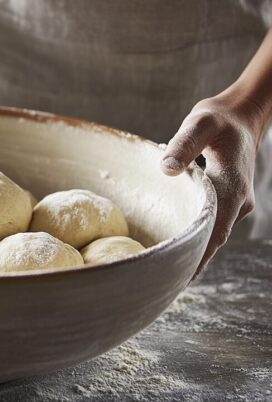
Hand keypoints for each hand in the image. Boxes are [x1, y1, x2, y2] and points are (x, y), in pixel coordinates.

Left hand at [160, 94, 265, 276]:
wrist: (241, 115)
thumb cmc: (218, 118)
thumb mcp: (199, 123)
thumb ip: (183, 145)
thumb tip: (167, 169)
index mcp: (231, 187)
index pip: (213, 229)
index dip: (196, 255)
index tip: (177, 277)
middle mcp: (236, 201)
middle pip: (213, 240)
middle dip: (191, 263)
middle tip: (161, 286)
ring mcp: (233, 203)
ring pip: (212, 236)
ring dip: (193, 254)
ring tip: (164, 277)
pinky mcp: (226, 201)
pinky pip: (210, 226)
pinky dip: (195, 240)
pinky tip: (176, 251)